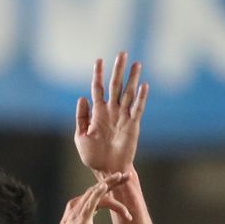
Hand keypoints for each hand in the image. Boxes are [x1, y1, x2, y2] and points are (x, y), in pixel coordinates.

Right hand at [41, 172, 133, 223]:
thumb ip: (88, 216)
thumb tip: (95, 212)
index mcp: (77, 205)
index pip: (96, 192)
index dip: (110, 185)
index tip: (122, 180)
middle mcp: (77, 204)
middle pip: (98, 188)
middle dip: (114, 180)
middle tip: (128, 174)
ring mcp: (77, 209)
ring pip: (96, 192)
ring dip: (111, 184)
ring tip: (123, 177)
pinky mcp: (80, 217)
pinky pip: (90, 202)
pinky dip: (98, 193)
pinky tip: (105, 186)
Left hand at [75, 52, 148, 174]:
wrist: (107, 170)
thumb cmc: (93, 156)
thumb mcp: (81, 136)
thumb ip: (81, 117)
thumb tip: (82, 98)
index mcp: (98, 113)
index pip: (98, 88)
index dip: (98, 74)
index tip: (98, 60)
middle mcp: (112, 111)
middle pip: (115, 86)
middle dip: (118, 70)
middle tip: (122, 53)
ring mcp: (123, 117)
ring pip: (128, 93)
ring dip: (132, 79)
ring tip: (137, 64)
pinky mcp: (133, 125)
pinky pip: (137, 108)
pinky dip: (141, 97)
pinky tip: (143, 85)